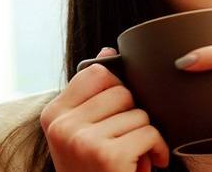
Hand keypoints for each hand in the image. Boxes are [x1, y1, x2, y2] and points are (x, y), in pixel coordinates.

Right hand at [40, 47, 169, 171]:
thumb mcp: (84, 134)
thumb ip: (94, 96)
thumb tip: (109, 50)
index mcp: (53, 115)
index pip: (97, 73)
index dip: (118, 90)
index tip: (118, 115)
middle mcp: (62, 125)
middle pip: (122, 91)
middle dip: (134, 116)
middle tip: (127, 142)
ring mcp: (82, 139)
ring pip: (140, 113)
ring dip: (147, 136)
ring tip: (135, 157)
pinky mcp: (106, 155)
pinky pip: (150, 132)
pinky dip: (158, 150)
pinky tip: (148, 165)